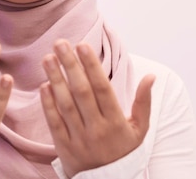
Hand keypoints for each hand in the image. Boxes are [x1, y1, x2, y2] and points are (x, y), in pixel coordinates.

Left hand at [40, 40, 155, 177]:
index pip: (102, 88)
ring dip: (55, 79)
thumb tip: (151, 77)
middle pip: (81, 92)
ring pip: (65, 105)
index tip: (82, 45)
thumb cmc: (124, 151)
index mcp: (116, 122)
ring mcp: (79, 138)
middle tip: (60, 43)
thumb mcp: (140, 129)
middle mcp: (97, 128)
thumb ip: (144, 102)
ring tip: (47, 58)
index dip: (91, 66)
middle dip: (70, 65)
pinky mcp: (64, 147)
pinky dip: (48, 104)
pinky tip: (44, 85)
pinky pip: (54, 122)